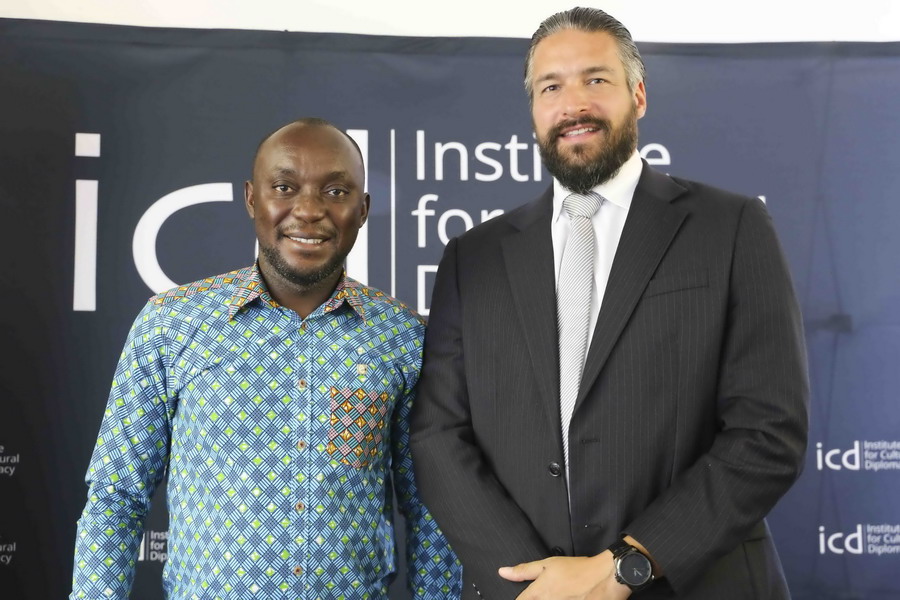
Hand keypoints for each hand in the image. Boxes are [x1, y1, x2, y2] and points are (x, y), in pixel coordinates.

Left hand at [498, 552, 631, 599]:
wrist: (605, 578)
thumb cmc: (577, 569)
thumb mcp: (548, 564)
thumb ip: (524, 571)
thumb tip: (502, 572)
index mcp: (538, 593)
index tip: (525, 598)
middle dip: (536, 599)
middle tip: (550, 592)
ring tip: (561, 594)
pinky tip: (567, 598)